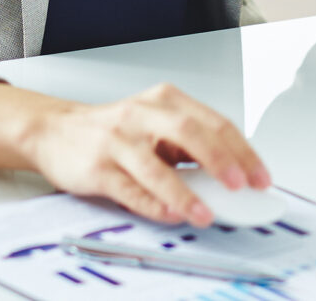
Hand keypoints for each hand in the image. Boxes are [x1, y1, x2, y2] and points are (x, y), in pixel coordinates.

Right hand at [0, 80, 269, 226]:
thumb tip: (230, 175)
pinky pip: (129, 188)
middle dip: (219, 160)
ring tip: (205, 213)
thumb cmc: (113, 130)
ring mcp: (118, 140)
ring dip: (184, 192)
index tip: (260, 176)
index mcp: (164, 100)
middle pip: (188, 132)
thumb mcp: (155, 126)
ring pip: (155, 166)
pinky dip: (152, 203)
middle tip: (239, 185)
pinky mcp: (97, 167)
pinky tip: (170, 214)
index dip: (241, 150)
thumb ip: (188, 147)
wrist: (55, 130)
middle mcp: (142, 115)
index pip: (213, 122)